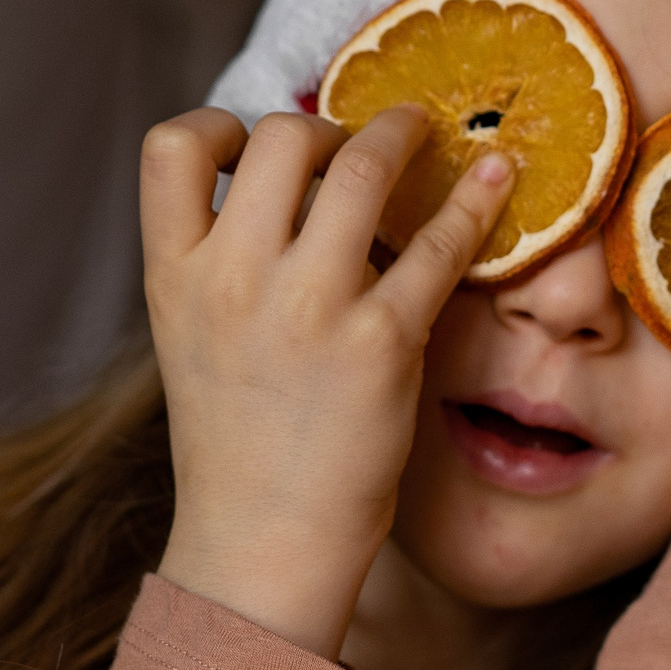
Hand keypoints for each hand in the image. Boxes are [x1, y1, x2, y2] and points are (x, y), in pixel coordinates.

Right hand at [142, 105, 513, 658]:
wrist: (262, 543)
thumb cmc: (239, 441)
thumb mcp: (194, 337)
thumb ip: (224, 262)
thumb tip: (290, 187)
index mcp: (174, 275)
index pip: (172, 148)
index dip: (221, 126)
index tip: (259, 145)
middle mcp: (233, 279)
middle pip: (281, 136)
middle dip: (328, 127)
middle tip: (358, 151)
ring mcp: (309, 307)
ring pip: (361, 167)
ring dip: (402, 134)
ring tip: (426, 132)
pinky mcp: (382, 341)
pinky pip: (439, 244)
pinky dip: (475, 199)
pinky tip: (498, 177)